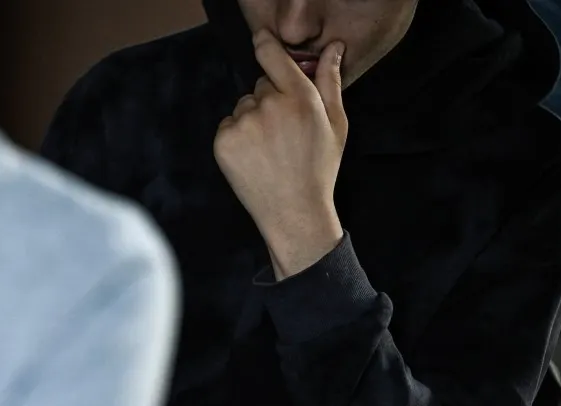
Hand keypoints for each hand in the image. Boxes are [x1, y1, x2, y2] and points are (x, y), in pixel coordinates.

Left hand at [214, 29, 347, 277]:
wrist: (294, 211)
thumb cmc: (318, 169)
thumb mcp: (336, 124)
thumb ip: (330, 82)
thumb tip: (333, 48)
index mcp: (300, 97)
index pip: (273, 56)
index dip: (265, 45)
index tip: (260, 39)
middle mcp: (270, 105)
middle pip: (260, 86)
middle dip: (269, 101)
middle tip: (283, 133)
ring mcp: (244, 123)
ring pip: (243, 107)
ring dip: (252, 121)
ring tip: (269, 150)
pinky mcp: (224, 141)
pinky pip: (228, 126)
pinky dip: (236, 138)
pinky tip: (254, 158)